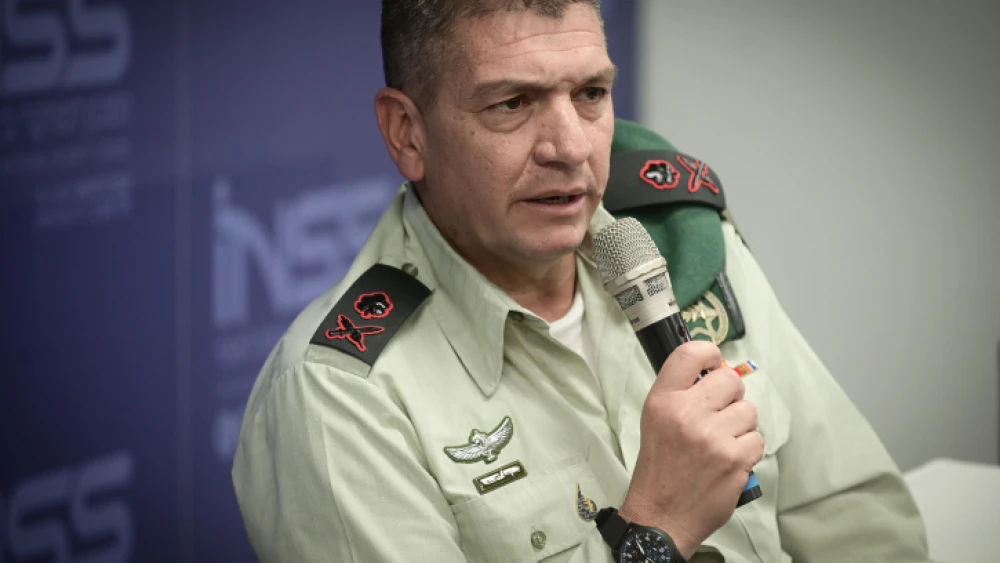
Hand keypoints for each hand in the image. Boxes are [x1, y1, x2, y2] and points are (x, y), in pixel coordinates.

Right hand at [619, 341, 764, 559]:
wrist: (661, 514)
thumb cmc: (660, 466)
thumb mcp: (655, 420)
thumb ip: (681, 393)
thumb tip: (715, 370)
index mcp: (662, 401)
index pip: (689, 354)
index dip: (709, 353)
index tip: (713, 363)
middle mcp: (686, 413)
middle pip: (730, 380)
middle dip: (730, 396)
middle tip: (719, 414)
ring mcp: (712, 436)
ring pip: (748, 411)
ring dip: (740, 426)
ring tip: (721, 443)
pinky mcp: (735, 459)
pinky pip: (757, 439)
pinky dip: (748, 451)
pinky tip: (729, 460)